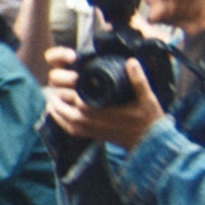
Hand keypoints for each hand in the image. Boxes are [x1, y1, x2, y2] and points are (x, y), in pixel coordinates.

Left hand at [44, 46, 164, 148]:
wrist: (150, 143)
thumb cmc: (148, 118)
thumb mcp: (147, 98)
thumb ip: (138, 80)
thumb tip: (131, 61)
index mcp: (99, 110)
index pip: (75, 95)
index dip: (69, 85)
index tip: (70, 76)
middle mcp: (90, 120)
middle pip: (65, 106)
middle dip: (59, 95)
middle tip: (58, 83)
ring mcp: (89, 129)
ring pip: (64, 118)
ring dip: (57, 107)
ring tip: (54, 96)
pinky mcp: (91, 135)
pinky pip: (70, 129)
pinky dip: (61, 120)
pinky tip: (58, 112)